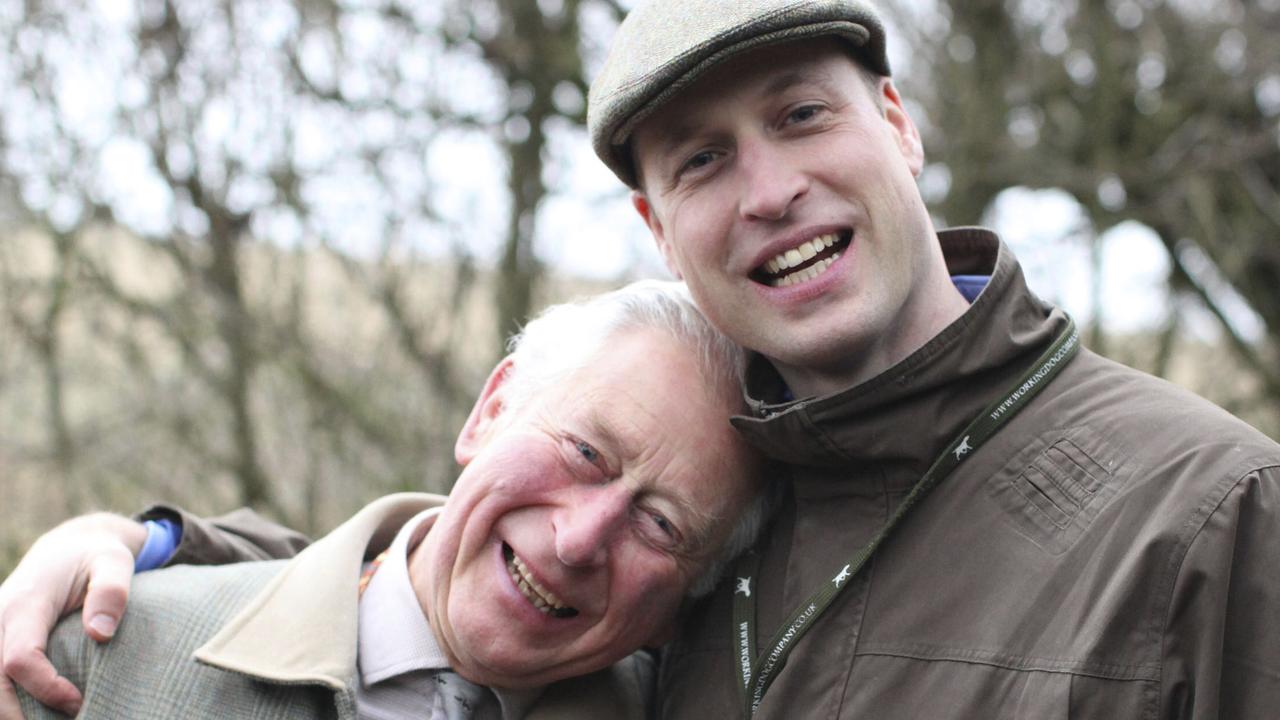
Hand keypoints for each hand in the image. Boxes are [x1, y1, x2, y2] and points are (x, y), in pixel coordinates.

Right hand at [0, 513, 146, 717]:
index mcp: (25, 604)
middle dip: (22, 714)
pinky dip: (8, 701)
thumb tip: (100, 634)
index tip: (79, 703)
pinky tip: (37, 712)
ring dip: (11, 712)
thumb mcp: (114, 562)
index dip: (46, 688)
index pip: (21, 658)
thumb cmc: (95, 558)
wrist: (66, 549)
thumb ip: (111, 592)